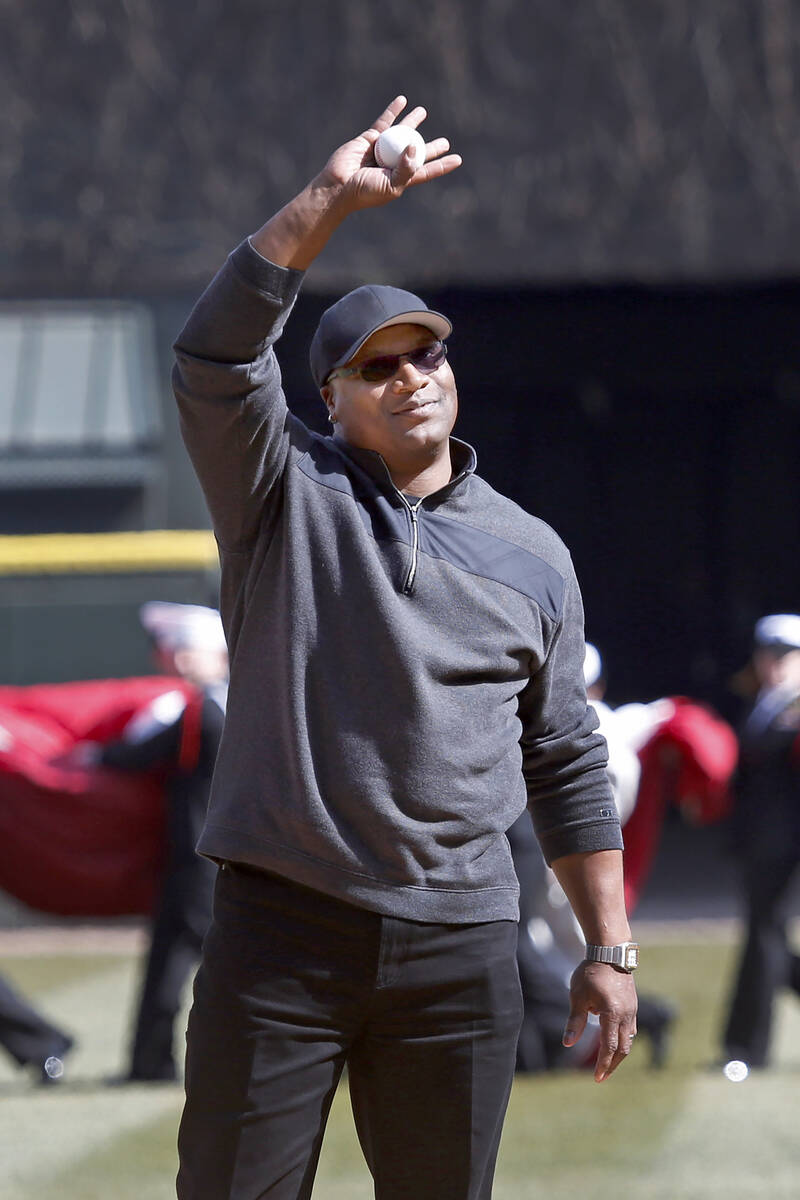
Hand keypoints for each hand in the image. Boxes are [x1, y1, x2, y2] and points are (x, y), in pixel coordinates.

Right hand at [314, 95, 461, 215]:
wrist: (338, 186)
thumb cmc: (365, 192)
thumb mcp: (391, 186)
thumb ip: (406, 169)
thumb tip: (416, 146)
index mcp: (401, 179)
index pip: (426, 171)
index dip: (441, 165)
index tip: (457, 159)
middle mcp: (393, 164)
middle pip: (416, 152)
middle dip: (430, 147)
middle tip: (445, 142)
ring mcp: (381, 150)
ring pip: (401, 133)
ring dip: (412, 122)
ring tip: (423, 111)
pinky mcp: (369, 139)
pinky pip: (384, 122)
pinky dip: (393, 111)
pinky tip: (402, 101)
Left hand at [563, 961, 637, 1081]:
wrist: (610, 951)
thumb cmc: (591, 972)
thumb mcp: (578, 995)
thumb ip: (575, 1021)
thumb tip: (567, 1043)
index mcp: (613, 1014)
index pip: (609, 1047)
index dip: (603, 1065)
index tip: (597, 1078)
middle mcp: (627, 1015)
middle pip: (623, 1049)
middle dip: (612, 1064)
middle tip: (602, 1076)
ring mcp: (632, 1010)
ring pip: (629, 1040)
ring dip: (618, 1053)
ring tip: (607, 1063)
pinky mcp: (633, 1005)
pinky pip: (631, 1029)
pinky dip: (623, 1040)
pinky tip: (614, 1041)